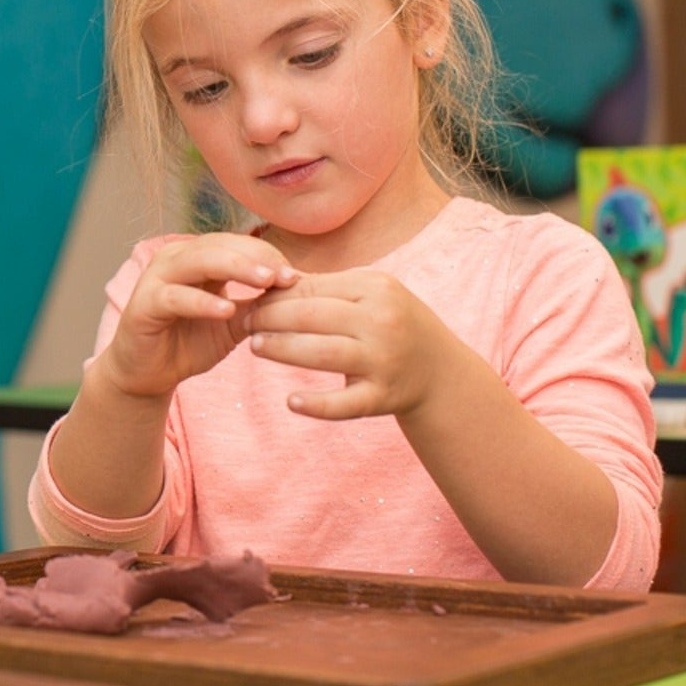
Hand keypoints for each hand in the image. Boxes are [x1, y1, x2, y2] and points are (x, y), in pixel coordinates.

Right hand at [96, 233, 299, 399]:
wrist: (147, 375)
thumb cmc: (188, 343)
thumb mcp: (232, 324)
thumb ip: (257, 306)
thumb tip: (297, 291)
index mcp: (197, 257)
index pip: (237, 244)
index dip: (268, 255)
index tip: (297, 276)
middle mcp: (175, 259)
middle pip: (220, 246)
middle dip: (256, 257)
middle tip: (287, 275)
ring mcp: (156, 279)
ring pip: (198, 261)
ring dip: (234, 268)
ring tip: (265, 281)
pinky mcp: (143, 305)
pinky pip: (175, 297)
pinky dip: (202, 302)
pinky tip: (226, 310)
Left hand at [245, 269, 463, 419]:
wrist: (439, 370)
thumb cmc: (390, 323)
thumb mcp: (369, 295)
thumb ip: (325, 288)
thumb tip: (272, 280)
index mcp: (376, 289)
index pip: (312, 290)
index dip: (275, 296)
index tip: (250, 301)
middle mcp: (382, 321)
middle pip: (312, 317)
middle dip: (271, 319)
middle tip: (246, 323)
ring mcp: (384, 360)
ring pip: (322, 354)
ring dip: (282, 350)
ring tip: (255, 348)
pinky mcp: (384, 396)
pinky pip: (345, 403)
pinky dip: (317, 405)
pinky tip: (291, 402)